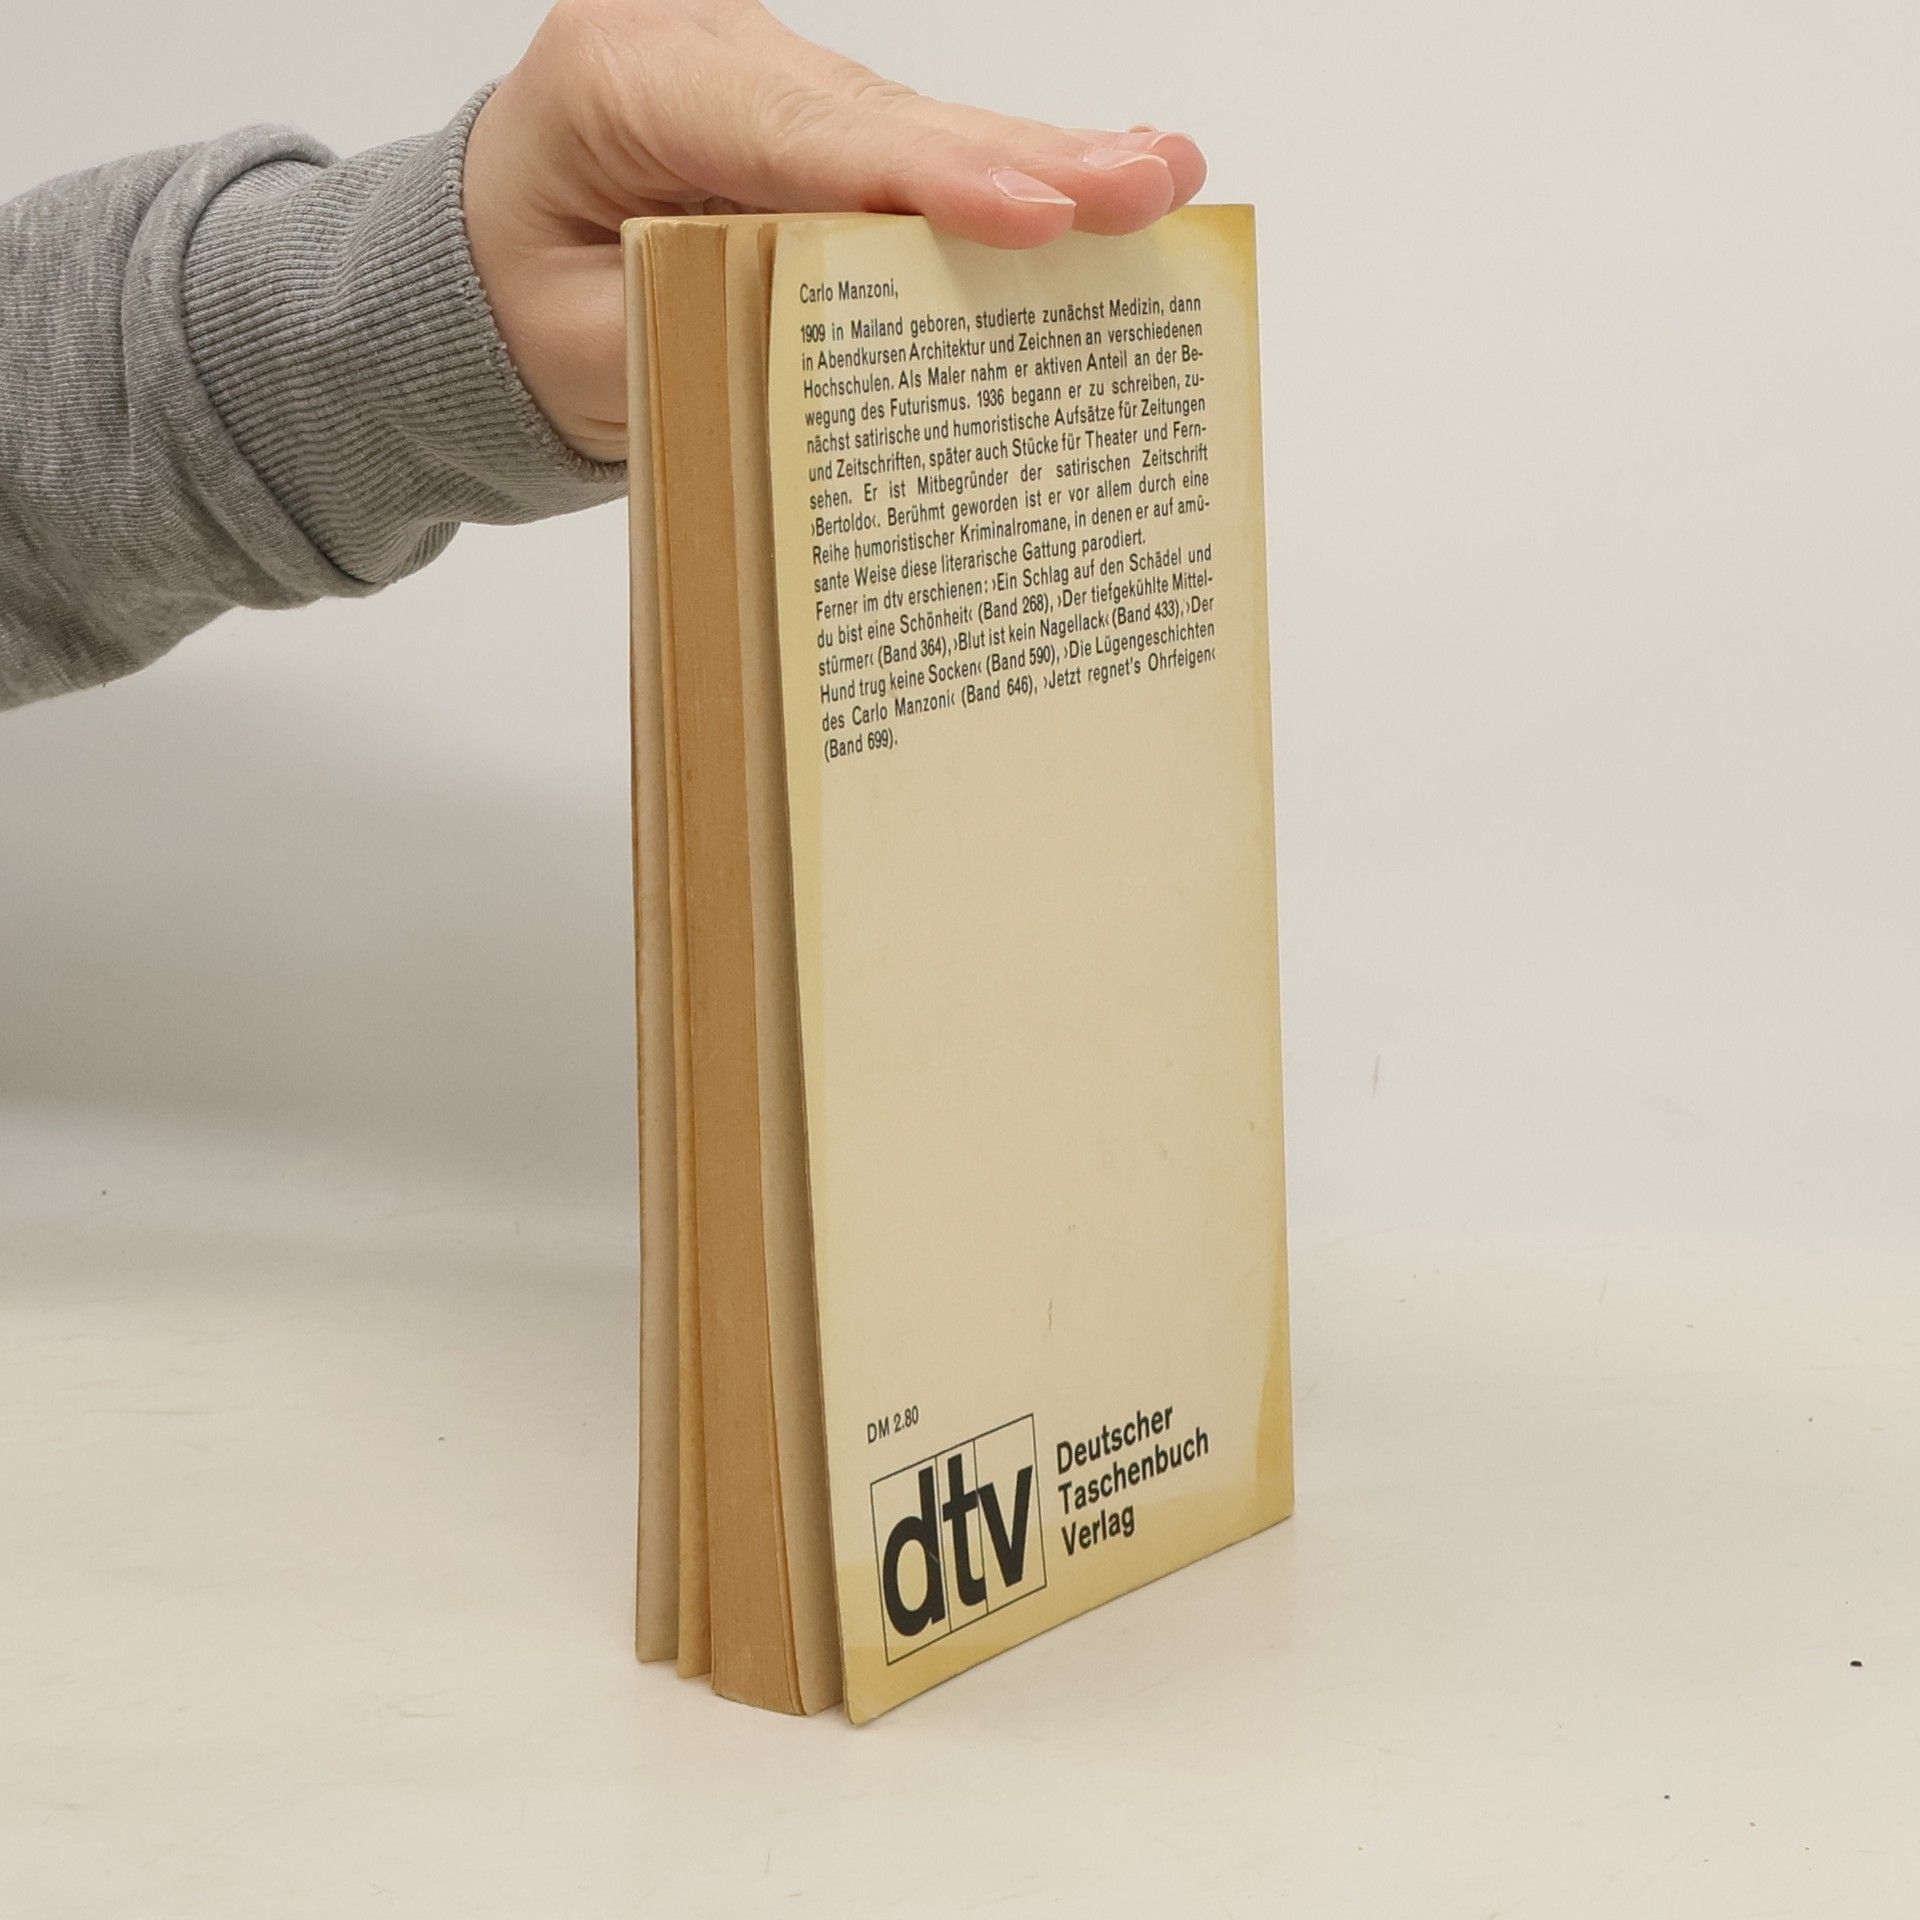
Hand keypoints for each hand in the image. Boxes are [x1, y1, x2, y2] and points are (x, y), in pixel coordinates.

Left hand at [462, 0, 1206, 461]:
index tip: (1029, 213)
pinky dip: (1010, 176)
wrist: (489, 278)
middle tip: (1143, 186)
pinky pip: (917, 152)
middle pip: (882, 115)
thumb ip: (705, 326)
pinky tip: (1109, 175)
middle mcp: (711, 55)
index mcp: (625, 80)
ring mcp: (772, 82)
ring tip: (1160, 180)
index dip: (919, 179)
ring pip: (919, 128)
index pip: (790, 134)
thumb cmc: (524, 313)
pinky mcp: (817, 127)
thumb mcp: (593, 347)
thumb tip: (845, 337)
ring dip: (1046, 163)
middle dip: (1021, 158)